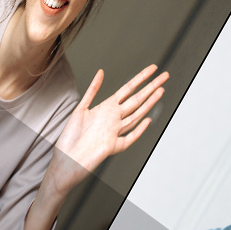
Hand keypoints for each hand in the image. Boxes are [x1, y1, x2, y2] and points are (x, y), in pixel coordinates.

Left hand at [54, 63, 169, 174]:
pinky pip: (128, 138)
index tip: (153, 69)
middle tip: (165, 76)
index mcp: (106, 109)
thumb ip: (92, 90)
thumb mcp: (80, 109)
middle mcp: (113, 119)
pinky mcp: (112, 147)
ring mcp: (115, 132)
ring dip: (148, 104)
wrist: (65, 161)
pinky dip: (137, 131)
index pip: (128, 90)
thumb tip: (101, 72)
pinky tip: (147, 122)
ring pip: (135, 116)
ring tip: (160, 91)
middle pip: (136, 100)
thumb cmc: (71, 138)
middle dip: (151, 87)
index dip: (140, 78)